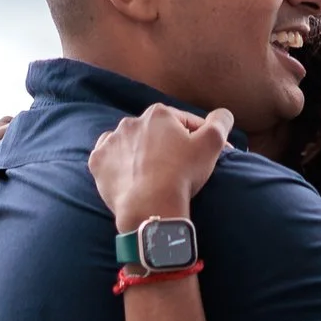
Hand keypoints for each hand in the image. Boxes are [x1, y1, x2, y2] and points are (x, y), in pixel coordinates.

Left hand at [88, 103, 232, 230]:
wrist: (150, 206)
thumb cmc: (182, 173)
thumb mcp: (212, 143)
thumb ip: (220, 122)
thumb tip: (222, 115)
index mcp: (159, 114)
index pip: (184, 122)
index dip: (198, 139)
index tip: (204, 157)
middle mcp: (131, 122)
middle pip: (156, 133)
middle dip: (167, 145)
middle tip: (179, 168)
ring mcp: (110, 142)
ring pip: (130, 144)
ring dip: (141, 153)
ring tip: (153, 174)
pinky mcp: (97, 163)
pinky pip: (109, 160)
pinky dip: (119, 166)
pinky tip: (130, 177)